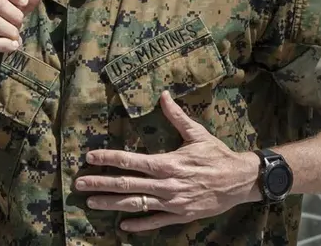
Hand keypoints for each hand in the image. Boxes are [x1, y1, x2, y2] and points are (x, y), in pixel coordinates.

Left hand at [75, 91, 259, 231]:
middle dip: (100, 183)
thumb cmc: (217, 155)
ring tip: (91, 202)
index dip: (108, 159)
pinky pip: (155, 222)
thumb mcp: (197, 133)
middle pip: (126, 184)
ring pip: (135, 204)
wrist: (240, 181)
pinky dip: (138, 225)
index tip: (90, 157)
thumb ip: (176, 116)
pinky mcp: (180, 215)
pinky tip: (122, 225)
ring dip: (111, 203)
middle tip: (79, 183)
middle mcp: (166, 184)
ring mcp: (172, 202)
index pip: (130, 161)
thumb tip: (163, 94)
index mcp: (168, 163)